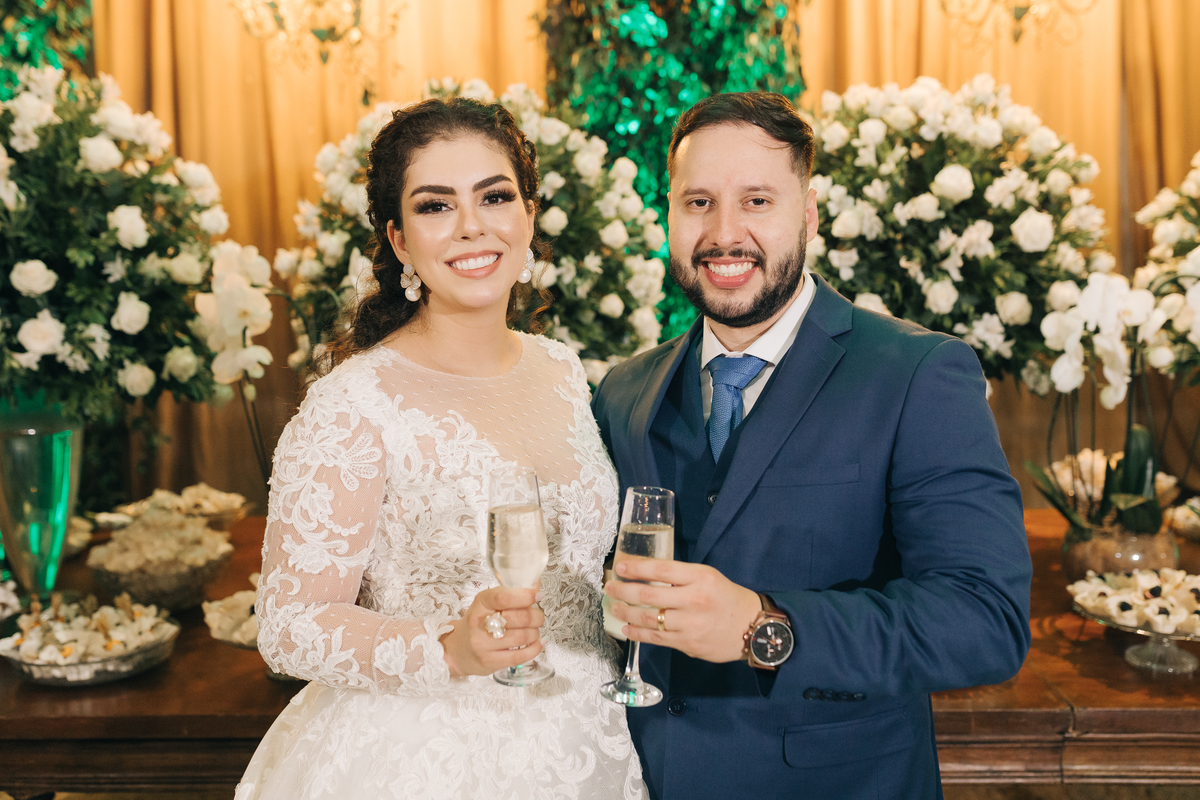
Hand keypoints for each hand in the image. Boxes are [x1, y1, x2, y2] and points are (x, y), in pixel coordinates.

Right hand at [439, 585, 543, 676]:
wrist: (457, 650)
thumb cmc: (477, 624)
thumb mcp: (488, 604)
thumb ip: (511, 595)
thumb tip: (536, 586)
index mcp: (480, 603)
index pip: (503, 597)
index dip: (525, 595)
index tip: (537, 595)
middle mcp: (479, 623)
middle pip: (519, 618)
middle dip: (536, 616)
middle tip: (537, 616)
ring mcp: (483, 645)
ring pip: (522, 637)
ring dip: (535, 632)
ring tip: (534, 630)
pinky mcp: (489, 662)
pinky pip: (520, 656)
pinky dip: (535, 648)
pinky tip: (536, 643)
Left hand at [605, 559, 760, 662]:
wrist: (751, 627)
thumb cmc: (726, 598)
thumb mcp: (707, 577)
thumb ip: (680, 576)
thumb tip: (646, 575)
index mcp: (700, 577)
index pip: (661, 570)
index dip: (637, 568)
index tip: (621, 567)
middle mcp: (693, 600)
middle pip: (649, 595)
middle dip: (624, 591)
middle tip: (610, 587)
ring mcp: (689, 624)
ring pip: (649, 619)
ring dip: (627, 612)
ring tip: (615, 607)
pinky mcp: (687, 643)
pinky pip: (656, 638)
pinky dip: (638, 633)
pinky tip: (627, 628)